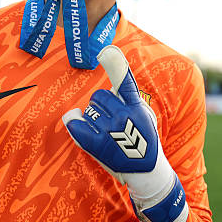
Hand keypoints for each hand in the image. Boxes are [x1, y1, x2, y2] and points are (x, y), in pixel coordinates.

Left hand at [62, 45, 188, 221]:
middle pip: (99, 96)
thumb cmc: (143, 140)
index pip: (125, 82)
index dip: (116, 64)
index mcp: (136, 107)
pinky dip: (74, 122)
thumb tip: (115, 73)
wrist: (147, 171)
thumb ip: (130, 98)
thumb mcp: (144, 115)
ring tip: (103, 128)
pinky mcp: (97, 144)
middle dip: (100, 104)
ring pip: (89, 109)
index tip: (107, 51)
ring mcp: (110, 130)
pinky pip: (77, 124)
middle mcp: (124, 116)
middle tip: (108, 118)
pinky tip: (77, 123)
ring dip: (92, 115)